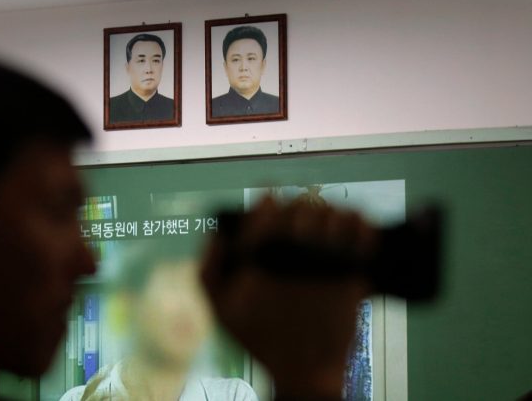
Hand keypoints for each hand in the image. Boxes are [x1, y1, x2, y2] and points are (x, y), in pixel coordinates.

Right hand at [200, 196, 373, 398]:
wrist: (306, 372)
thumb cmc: (261, 340)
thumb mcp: (220, 309)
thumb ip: (208, 268)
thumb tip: (217, 233)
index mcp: (261, 254)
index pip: (268, 204)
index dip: (270, 199)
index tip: (272, 204)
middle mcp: (294, 251)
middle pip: (302, 204)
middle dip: (299, 208)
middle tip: (299, 219)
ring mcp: (327, 260)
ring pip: (332, 212)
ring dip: (328, 213)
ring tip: (324, 224)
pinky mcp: (353, 272)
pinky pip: (362, 231)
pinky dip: (360, 223)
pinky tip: (352, 228)